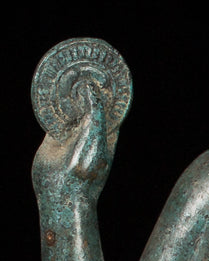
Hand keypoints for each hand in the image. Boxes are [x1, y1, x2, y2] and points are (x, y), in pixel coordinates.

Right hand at [32, 80, 116, 197]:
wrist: (63, 193)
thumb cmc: (86, 168)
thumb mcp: (96, 136)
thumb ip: (95, 111)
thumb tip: (90, 88)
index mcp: (106, 132)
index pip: (107, 105)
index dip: (105, 89)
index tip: (101, 70)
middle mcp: (89, 131)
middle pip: (88, 103)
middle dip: (84, 88)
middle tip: (79, 66)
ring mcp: (70, 135)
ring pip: (69, 108)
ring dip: (66, 94)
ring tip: (64, 74)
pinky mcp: (52, 139)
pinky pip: (53, 117)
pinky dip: (51, 105)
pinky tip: (48, 92)